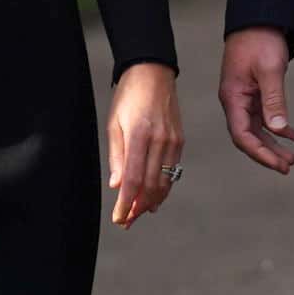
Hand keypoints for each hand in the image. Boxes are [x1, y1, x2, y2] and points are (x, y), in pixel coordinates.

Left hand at [105, 62, 185, 228]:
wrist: (153, 73)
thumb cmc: (128, 96)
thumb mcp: (114, 124)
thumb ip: (116, 156)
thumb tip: (117, 185)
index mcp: (139, 135)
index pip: (133, 179)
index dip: (126, 203)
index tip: (119, 218)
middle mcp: (159, 141)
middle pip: (151, 185)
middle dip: (138, 207)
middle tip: (126, 221)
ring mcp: (172, 142)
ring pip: (164, 181)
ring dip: (151, 201)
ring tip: (138, 213)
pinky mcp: (179, 141)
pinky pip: (172, 171)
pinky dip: (163, 187)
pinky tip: (154, 197)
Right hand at [219, 27, 293, 175]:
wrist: (258, 20)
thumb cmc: (260, 41)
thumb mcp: (270, 70)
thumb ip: (274, 100)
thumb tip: (279, 129)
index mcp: (233, 98)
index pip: (242, 136)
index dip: (259, 153)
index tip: (278, 165)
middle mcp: (235, 101)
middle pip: (248, 137)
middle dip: (267, 154)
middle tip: (288, 166)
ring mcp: (243, 97)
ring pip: (256, 129)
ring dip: (272, 143)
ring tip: (291, 157)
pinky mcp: (252, 92)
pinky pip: (262, 117)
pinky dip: (276, 127)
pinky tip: (291, 134)